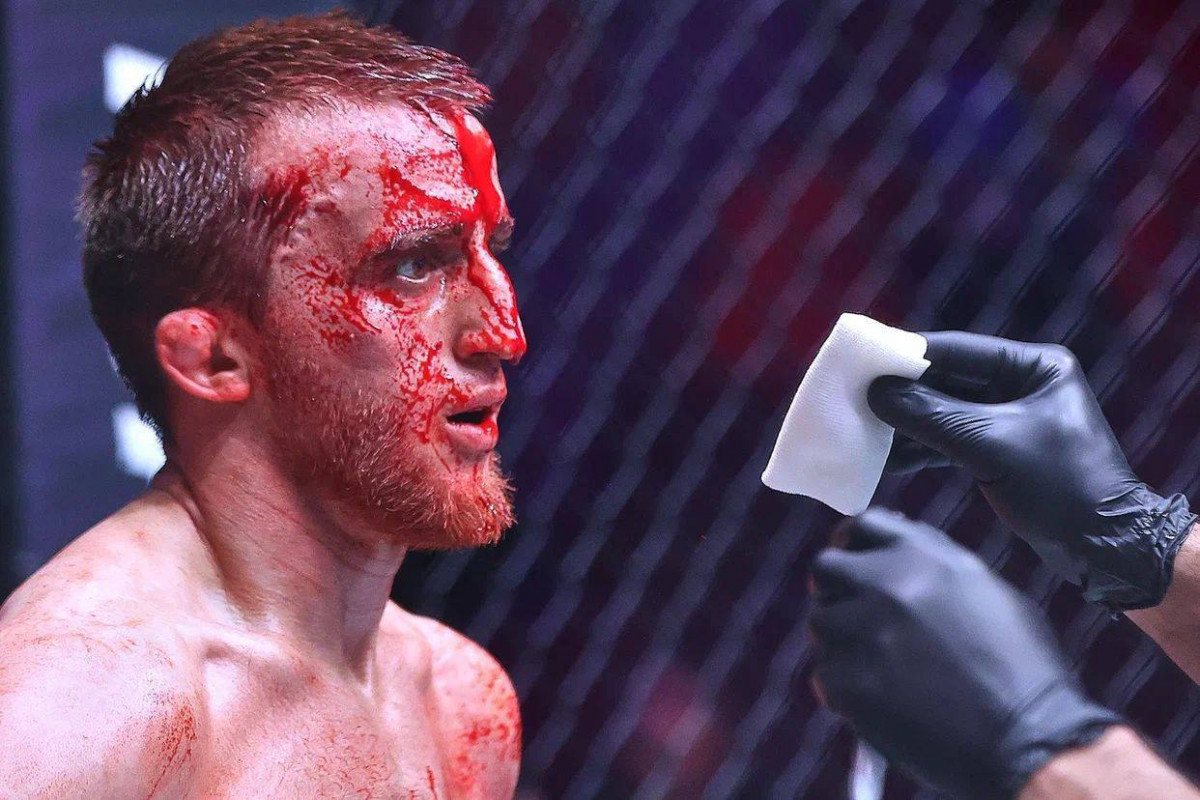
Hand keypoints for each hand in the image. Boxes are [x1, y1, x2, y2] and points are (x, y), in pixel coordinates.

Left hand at [810, 509, 1121, 799]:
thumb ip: (933, 566)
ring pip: (821, 624)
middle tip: (851, 616)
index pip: (861, 527)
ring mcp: (860, 632)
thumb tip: (896, 560)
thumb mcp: (985, 589)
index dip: (852, 545)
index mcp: (921, 555)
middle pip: (826, 569)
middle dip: (835, 590)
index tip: (851, 560)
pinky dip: (845, 689)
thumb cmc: (1022, 667)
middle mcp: (884, 583)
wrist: (1028, 737)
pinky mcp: (847, 681)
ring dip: (841, 642)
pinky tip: (879, 701)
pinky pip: (825, 675)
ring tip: (878, 667)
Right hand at [868, 331, 1195, 609]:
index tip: (861, 361)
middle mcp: (1022, 384)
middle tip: (852, 397)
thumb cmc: (1061, 486)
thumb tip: (875, 393)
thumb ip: (930, 416)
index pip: (956, 351)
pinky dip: (918, 449)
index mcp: (1034, 367)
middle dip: (900, 393)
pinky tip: (883, 460)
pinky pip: (948, 440)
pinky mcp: (999, 451)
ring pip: (942, 413)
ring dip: (904, 425)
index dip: (905, 356)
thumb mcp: (989, 445)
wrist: (1105, 547)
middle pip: (944, 381)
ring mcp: (1010, 419)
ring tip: (860, 430)